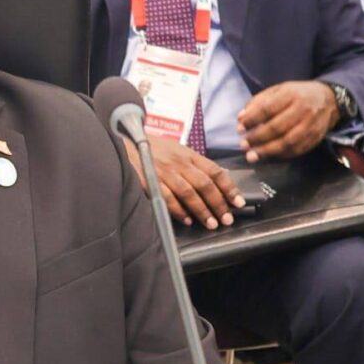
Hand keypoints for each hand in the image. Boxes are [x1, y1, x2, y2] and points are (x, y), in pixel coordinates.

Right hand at [125, 135, 244, 229]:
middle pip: (204, 185)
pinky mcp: (149, 180)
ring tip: (211, 223)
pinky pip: (167, 198)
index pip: (214, 171)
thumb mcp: (177, 149)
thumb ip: (196, 163)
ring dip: (202, 210)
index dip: (229, 188)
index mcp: (188, 154)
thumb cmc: (153, 148)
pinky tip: (187, 220)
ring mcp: (164, 171)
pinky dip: (178, 210)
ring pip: (188, 193)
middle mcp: (178, 162)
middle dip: (218, 204)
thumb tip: (220, 176)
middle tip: (226, 218)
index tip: (238, 202)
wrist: (126, 140)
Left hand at [237, 81, 339, 162]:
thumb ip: (258, 102)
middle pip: (277, 127)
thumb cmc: (296, 94)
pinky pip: (298, 150)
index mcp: (290, 94)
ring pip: (288, 142)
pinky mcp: (317, 137)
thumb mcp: (277, 90)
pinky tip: (269, 156)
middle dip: (257, 138)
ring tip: (252, 156)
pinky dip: (281, 155)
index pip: (267, 109)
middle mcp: (303, 110)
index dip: (252, 120)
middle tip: (243, 145)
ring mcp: (311, 125)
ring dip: (268, 151)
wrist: (329, 99)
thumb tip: (241, 118)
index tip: (239, 128)